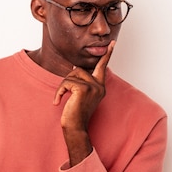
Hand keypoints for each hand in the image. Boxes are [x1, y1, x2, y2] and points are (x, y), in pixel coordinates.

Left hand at [53, 41, 114, 164]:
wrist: (75, 128)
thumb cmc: (75, 114)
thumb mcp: (81, 95)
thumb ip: (82, 82)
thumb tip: (76, 68)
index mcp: (100, 87)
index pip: (103, 67)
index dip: (107, 54)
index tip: (112, 43)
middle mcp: (99, 86)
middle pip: (79, 70)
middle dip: (70, 79)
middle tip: (66, 94)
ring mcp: (93, 87)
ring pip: (71, 75)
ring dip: (63, 86)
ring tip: (63, 99)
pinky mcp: (83, 89)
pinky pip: (66, 83)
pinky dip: (59, 92)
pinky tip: (58, 102)